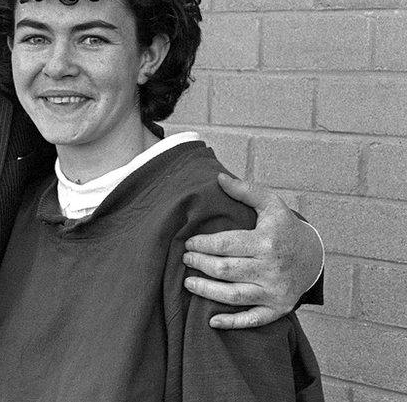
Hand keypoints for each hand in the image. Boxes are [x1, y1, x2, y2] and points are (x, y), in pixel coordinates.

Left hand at [182, 173, 322, 329]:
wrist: (314, 257)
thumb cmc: (285, 228)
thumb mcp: (271, 205)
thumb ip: (245, 191)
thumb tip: (218, 178)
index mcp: (267, 242)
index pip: (226, 244)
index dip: (203, 244)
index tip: (188, 242)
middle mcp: (271, 269)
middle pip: (226, 270)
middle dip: (200, 264)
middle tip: (185, 259)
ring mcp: (275, 292)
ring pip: (234, 296)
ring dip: (207, 291)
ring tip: (188, 282)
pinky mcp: (278, 309)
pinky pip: (253, 320)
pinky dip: (232, 323)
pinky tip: (211, 321)